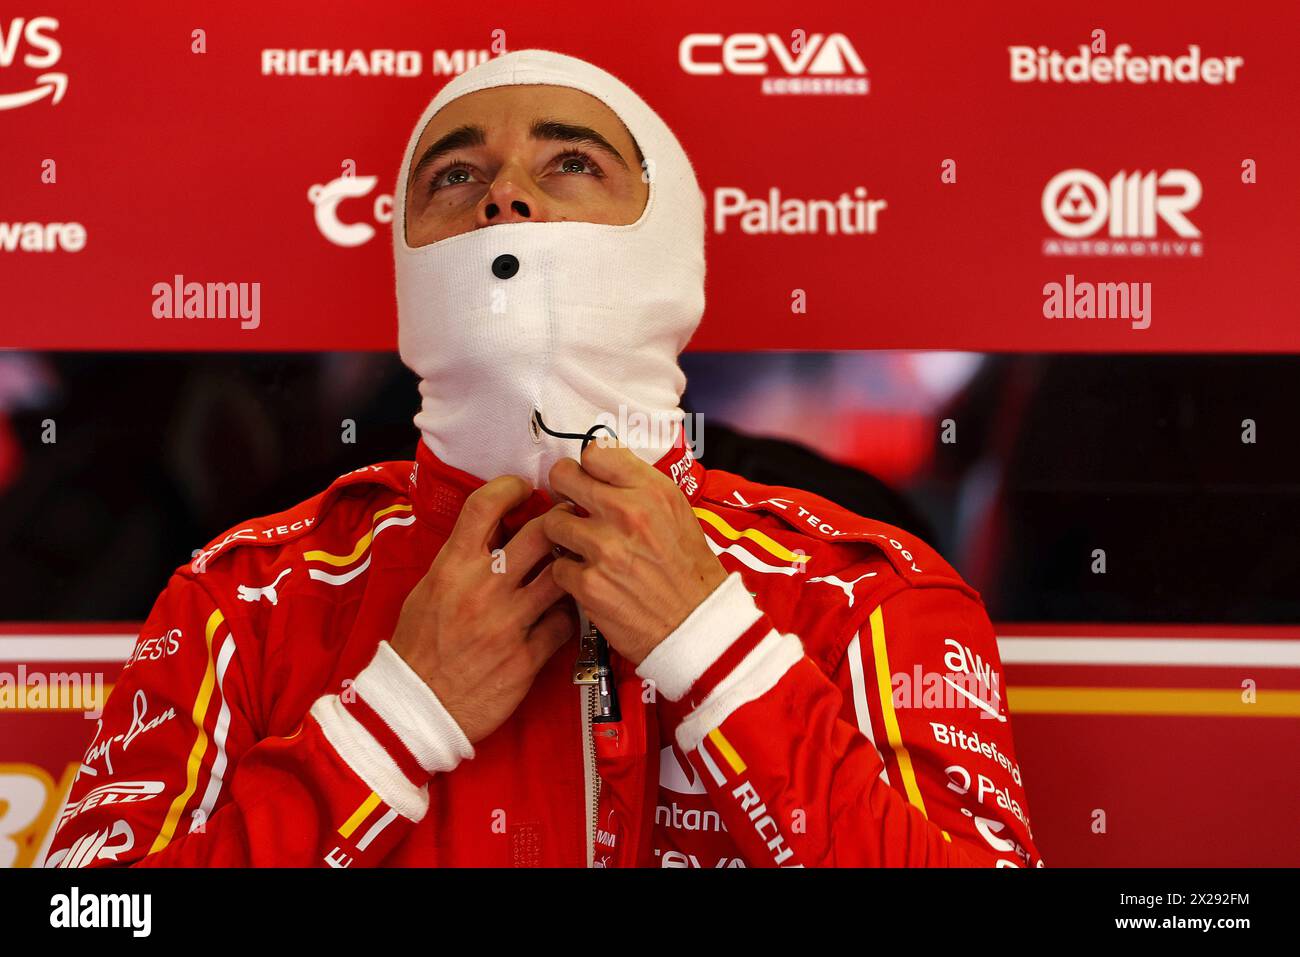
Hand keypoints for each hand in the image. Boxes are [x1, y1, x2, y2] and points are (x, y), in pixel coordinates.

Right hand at [390, 475, 576, 744]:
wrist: (416, 707)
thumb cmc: (420, 646)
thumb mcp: (428, 589)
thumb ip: (461, 558)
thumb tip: (495, 529)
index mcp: (452, 566)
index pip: (485, 505)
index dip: (511, 487)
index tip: (524, 489)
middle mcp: (483, 588)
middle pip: (542, 533)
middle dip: (560, 523)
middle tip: (567, 523)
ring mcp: (509, 623)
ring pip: (563, 576)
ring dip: (570, 569)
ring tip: (568, 570)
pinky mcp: (527, 657)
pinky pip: (565, 623)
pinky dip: (568, 615)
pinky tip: (561, 614)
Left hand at [543, 442, 727, 664]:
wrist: (695, 624)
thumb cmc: (687, 571)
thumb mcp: (677, 513)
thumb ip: (638, 487)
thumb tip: (600, 468)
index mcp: (651, 491)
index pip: (596, 452)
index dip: (588, 467)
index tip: (590, 479)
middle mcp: (627, 513)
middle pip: (563, 477)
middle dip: (564, 491)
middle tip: (572, 507)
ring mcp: (605, 548)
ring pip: (552, 522)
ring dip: (564, 536)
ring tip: (583, 548)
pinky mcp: (588, 584)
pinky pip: (558, 566)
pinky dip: (570, 575)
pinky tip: (590, 579)